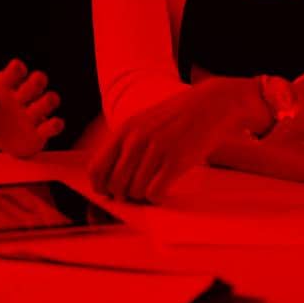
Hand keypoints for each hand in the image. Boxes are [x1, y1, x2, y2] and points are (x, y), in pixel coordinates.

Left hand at [0, 59, 62, 157]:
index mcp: (6, 83)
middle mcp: (23, 95)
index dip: (17, 69)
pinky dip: (55, 125)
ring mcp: (33, 112)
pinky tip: (48, 125)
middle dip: (35, 83)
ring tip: (31, 111)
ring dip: (45, 103)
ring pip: (50, 99)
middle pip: (39, 79)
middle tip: (22, 93)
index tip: (13, 72)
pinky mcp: (40, 132)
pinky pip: (54, 125)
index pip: (17, 69)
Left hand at [90, 78, 263, 202]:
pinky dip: (157, 197)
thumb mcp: (141, 123)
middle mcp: (136, 139)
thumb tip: (107, 180)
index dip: (101, 187)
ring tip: (153, 186)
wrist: (208, 105)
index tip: (110, 193)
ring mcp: (156, 149)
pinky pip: (154, 192)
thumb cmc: (173, 118)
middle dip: (123, 194)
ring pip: (135, 191)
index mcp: (124, 130)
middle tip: (136, 191)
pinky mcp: (176, 160)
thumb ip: (124, 146)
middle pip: (115, 185)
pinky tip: (163, 187)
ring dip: (142, 196)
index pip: (95, 169)